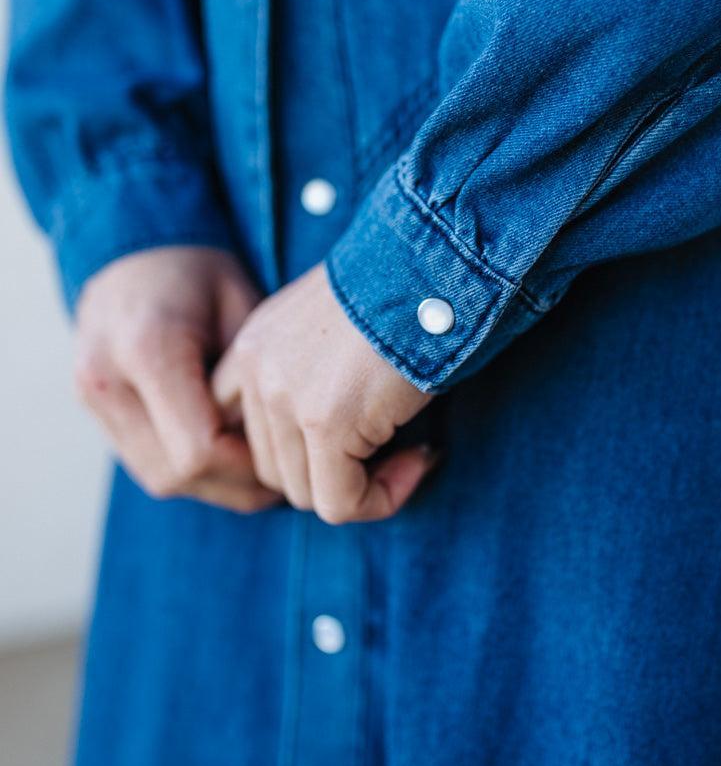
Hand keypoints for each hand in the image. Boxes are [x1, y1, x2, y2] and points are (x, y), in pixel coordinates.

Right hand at [74, 246, 279, 512]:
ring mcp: (92, 398)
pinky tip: (228, 454)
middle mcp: (107, 380)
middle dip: (235, 482)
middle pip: (175, 474)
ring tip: (260, 467)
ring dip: (213, 483)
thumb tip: (276, 443)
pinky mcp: (94, 409)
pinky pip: (147, 462)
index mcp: (146, 348)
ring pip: (158, 478)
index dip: (249, 466)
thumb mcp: (241, 307)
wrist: (134, 250)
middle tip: (284, 471)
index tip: (287, 452)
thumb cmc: (200, 274)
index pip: (199, 450)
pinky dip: (190, 469)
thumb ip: (250, 377)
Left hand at [212, 263, 435, 523]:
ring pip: (305, 492)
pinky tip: (420, 459)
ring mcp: (286, 398)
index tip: (347, 440)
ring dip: (361, 487)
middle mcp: (258, 370)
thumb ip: (315, 372)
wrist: (435, 263)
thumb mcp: (339, 322)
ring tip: (411, 451)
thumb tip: (334, 441)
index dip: (291, 447)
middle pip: (274, 467)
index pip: (240, 426)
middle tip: (390, 449)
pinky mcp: (325, 424)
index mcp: (255, 344)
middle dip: (330, 472)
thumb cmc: (407, 287)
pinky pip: (341, 502)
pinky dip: (382, 498)